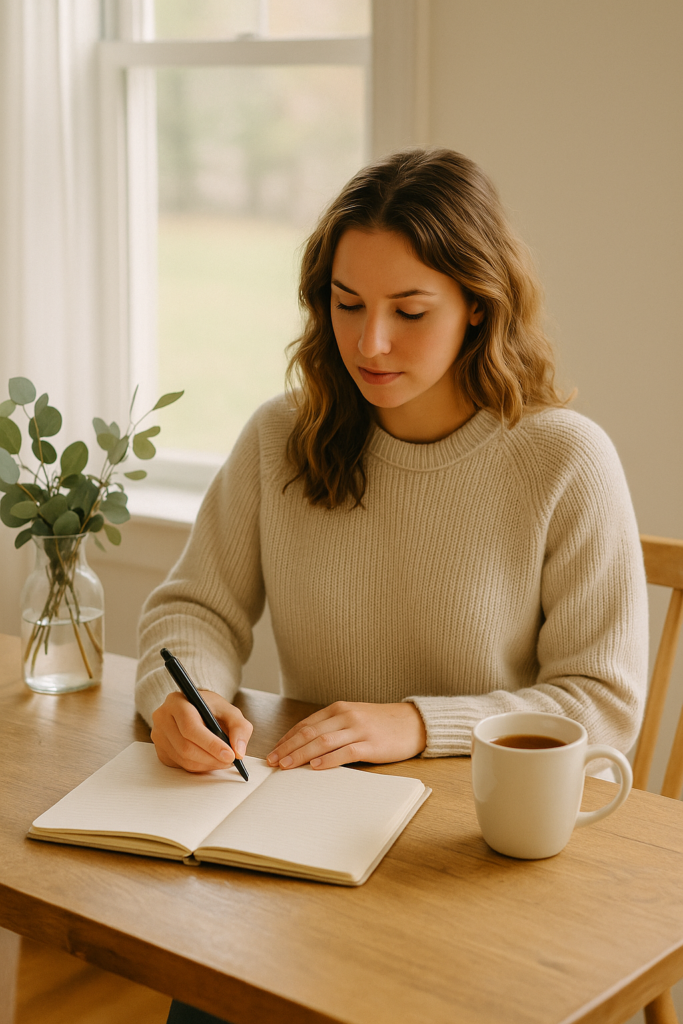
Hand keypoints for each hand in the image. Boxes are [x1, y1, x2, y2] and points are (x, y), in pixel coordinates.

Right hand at [151, 690, 252, 772]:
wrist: (194, 709)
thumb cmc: (211, 708)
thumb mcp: (230, 711)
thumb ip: (239, 728)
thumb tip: (239, 751)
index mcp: (177, 702)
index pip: (191, 727)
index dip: (211, 744)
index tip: (230, 755)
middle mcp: (163, 717)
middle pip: (185, 746)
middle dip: (211, 758)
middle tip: (230, 760)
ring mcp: (159, 735)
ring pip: (183, 759)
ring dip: (207, 764)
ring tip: (222, 760)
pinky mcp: (161, 750)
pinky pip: (180, 765)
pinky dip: (199, 767)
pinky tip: (210, 760)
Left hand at [266, 701, 426, 770]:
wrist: (413, 722)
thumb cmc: (381, 723)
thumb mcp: (354, 718)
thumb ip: (333, 728)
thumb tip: (306, 746)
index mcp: (339, 709)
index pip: (305, 724)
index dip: (287, 738)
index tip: (274, 751)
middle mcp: (346, 716)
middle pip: (309, 733)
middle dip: (288, 748)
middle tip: (272, 761)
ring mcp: (358, 729)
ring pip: (322, 742)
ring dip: (301, 754)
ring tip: (286, 766)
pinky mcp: (371, 744)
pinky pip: (345, 751)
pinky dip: (328, 759)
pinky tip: (316, 766)